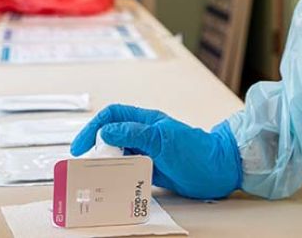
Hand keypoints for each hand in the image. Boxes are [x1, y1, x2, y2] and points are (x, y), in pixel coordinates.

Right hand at [70, 104, 241, 199]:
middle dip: (96, 149)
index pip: (112, 116)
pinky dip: (120, 178)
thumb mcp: (163, 139)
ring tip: (98, 178)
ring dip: (107, 165)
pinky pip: (129, 171)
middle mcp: (145, 135)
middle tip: (87, 167)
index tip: (81, 147)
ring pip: (119, 156)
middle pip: (112, 137)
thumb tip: (105, 131)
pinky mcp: (153, 169)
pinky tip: (116, 186)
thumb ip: (134, 133)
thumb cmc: (196, 150)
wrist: (220, 170)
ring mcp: (149, 153)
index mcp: (146, 121)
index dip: (93, 128)